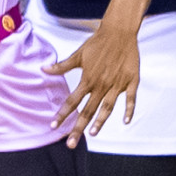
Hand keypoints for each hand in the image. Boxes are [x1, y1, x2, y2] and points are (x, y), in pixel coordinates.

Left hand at [45, 21, 140, 147]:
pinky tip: (125, 121)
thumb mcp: (78, 54)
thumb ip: (62, 66)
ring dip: (100, 121)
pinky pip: (130, 99)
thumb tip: (43, 69)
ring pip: (108, 107)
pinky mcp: (131, 81)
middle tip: (71, 144)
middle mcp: (101, 84)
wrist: (119, 32)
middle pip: (88, 110)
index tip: (54, 126)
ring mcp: (117, 84)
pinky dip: (128, 110)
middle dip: (78, 127)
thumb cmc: (97, 43)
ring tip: (92, 134)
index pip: (72, 101)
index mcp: (88, 79)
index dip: (62, 114)